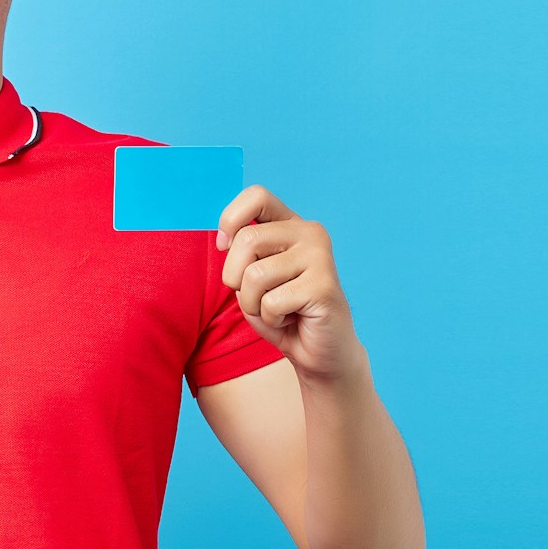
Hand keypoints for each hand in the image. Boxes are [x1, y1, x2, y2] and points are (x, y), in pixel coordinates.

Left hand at [217, 184, 365, 383]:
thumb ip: (239, 254)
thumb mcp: (250, 278)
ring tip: (276, 310)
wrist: (320, 353)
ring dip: (253, 304)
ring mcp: (320, 257)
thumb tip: (225, 240)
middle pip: (247, 239)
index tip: (224, 245)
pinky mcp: (323, 286)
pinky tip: (292, 319)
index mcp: (290, 225)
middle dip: (235, 277)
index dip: (230, 219)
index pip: (257, 195)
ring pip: (254, 275)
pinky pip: (270, 302)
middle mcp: (310, 233)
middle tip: (255, 296)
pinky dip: (270, 320)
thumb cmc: (280, 313)